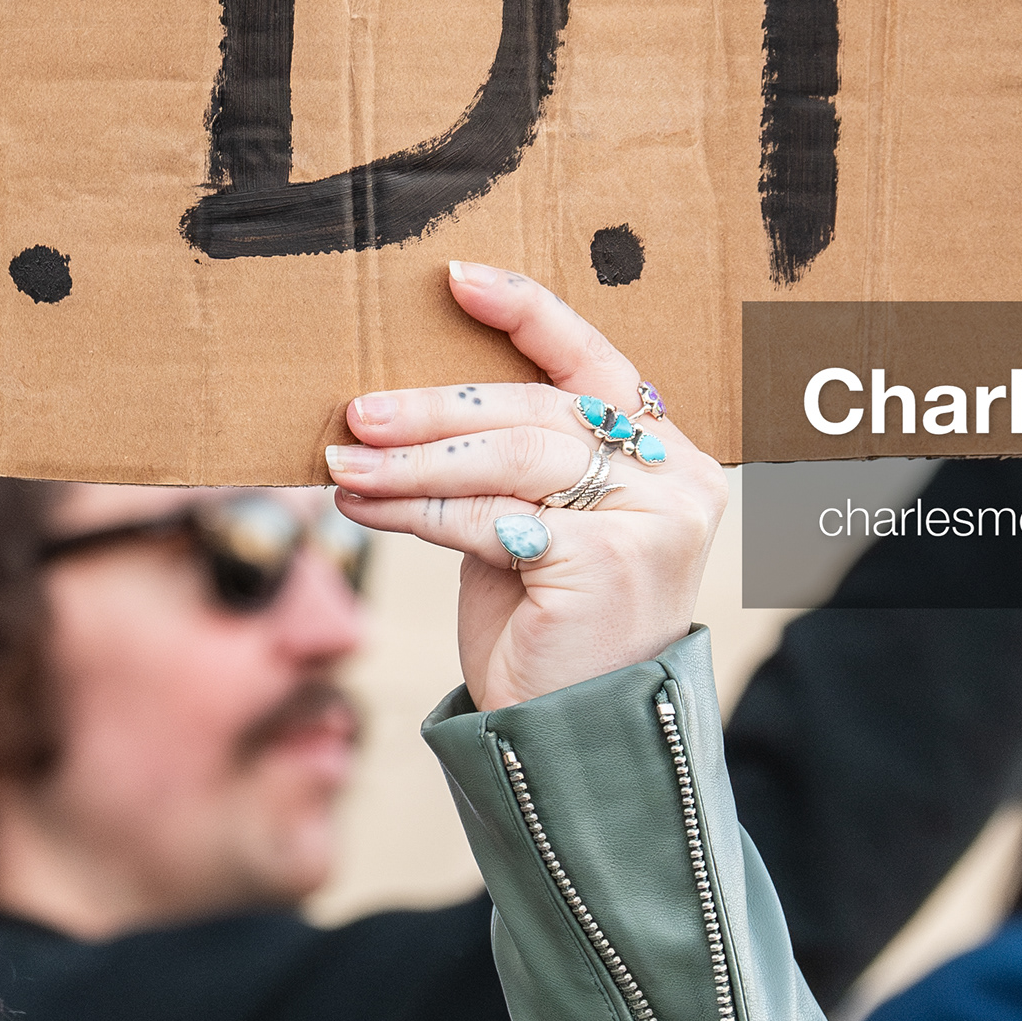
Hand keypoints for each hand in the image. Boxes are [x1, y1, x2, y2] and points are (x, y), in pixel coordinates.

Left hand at [323, 262, 727, 712]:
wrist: (571, 741)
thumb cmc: (547, 630)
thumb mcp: (534, 527)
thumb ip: (509, 465)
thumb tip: (400, 406)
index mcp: (670, 458)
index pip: (595, 365)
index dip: (527, 315)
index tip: (455, 279)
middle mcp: (676, 480)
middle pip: (538, 413)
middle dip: (437, 407)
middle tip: (359, 410)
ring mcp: (651, 522)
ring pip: (511, 460)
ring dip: (414, 459)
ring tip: (345, 461)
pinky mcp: (607, 564)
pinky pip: (492, 519)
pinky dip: (418, 512)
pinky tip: (365, 508)